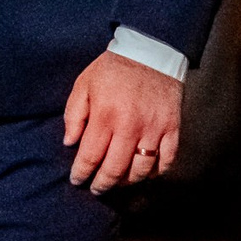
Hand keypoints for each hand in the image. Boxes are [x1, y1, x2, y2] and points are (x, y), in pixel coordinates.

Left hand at [65, 51, 179, 191]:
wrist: (150, 51)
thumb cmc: (112, 69)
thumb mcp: (84, 84)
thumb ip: (73, 114)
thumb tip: (69, 143)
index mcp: (105, 115)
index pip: (90, 156)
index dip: (81, 173)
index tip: (77, 180)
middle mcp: (130, 126)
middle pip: (115, 169)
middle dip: (102, 184)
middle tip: (96, 189)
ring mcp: (153, 129)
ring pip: (141, 171)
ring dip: (127, 182)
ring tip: (118, 182)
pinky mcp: (172, 129)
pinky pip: (166, 161)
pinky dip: (156, 173)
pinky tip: (144, 174)